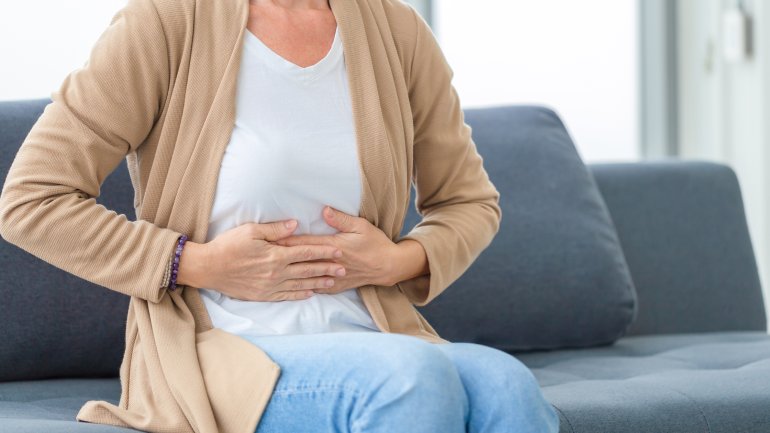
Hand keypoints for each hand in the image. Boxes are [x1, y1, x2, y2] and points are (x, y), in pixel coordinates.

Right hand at [198, 219, 346, 300]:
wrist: (208, 268)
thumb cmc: (228, 246)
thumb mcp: (251, 231)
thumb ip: (275, 229)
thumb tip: (296, 225)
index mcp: (275, 255)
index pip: (306, 252)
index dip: (324, 251)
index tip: (338, 251)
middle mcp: (276, 273)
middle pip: (307, 270)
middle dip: (327, 268)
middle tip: (344, 268)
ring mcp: (270, 286)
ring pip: (301, 284)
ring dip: (318, 283)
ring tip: (333, 282)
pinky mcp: (263, 295)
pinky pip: (287, 295)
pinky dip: (300, 294)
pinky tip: (310, 293)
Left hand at [271, 205, 397, 293]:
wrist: (388, 266)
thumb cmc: (375, 243)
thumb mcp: (361, 226)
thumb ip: (341, 219)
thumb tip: (324, 210)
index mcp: (334, 246)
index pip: (305, 244)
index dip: (287, 241)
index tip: (270, 239)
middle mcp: (331, 263)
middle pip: (302, 260)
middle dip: (282, 258)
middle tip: (263, 256)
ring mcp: (333, 276)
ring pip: (307, 275)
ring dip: (290, 272)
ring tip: (272, 271)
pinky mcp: (337, 285)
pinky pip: (316, 287)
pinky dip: (304, 287)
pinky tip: (292, 288)